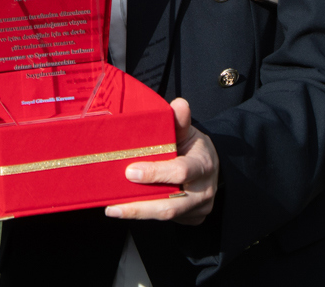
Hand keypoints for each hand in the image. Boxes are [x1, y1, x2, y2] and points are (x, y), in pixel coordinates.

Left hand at [104, 98, 217, 224]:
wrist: (211, 165)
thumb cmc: (193, 146)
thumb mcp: (189, 131)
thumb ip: (180, 121)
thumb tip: (179, 104)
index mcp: (203, 164)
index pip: (180, 171)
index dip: (155, 173)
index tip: (130, 171)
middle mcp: (204, 190)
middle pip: (171, 205)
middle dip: (140, 206)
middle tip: (113, 204)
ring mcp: (199, 208)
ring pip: (167, 215)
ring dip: (138, 213)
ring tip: (113, 209)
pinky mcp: (193, 218)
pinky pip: (168, 220)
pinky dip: (147, 214)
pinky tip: (127, 208)